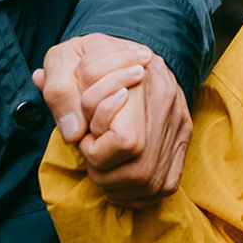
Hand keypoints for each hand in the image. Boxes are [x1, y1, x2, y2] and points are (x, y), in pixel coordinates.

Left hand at [35, 35, 188, 200]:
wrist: (124, 50)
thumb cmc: (88, 57)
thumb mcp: (64, 59)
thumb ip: (59, 92)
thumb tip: (73, 135)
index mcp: (141, 78)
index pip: (126, 141)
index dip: (95, 148)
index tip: (84, 133)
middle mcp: (168, 103)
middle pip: (140, 171)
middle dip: (102, 172)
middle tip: (90, 151)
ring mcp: (180, 123)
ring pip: (152, 184)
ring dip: (117, 185)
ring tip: (101, 163)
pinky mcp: (183, 138)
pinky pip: (166, 184)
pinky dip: (137, 192)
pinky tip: (118, 176)